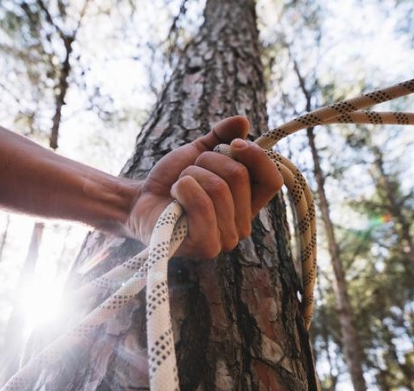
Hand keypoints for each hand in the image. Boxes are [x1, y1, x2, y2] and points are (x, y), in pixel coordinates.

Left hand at [125, 116, 282, 258]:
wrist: (141, 200)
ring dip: (190, 176)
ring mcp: (226, 239)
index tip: (232, 144)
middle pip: (239, 177)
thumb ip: (222, 136)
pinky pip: (203, 205)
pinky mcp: (207, 246)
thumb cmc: (173, 180)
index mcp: (248, 203)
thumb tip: (242, 121)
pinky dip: (184, 189)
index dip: (256, 156)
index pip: (272, 179)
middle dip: (208, 162)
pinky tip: (174, 195)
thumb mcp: (198, 151)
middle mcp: (243, 225)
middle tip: (190, 172)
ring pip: (218, 188)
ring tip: (179, 186)